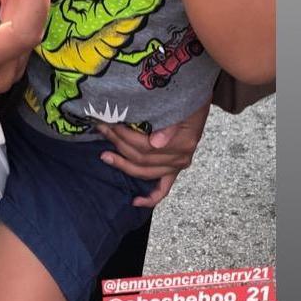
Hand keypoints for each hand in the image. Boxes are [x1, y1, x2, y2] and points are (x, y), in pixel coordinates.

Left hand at [95, 100, 211, 207]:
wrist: (198, 100)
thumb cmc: (188, 98)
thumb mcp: (183, 105)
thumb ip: (171, 125)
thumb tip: (156, 143)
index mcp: (182, 143)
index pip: (146, 146)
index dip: (124, 137)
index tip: (108, 123)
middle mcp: (181, 158)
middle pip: (142, 158)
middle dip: (119, 145)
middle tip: (102, 130)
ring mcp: (177, 166)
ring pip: (144, 172)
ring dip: (123, 164)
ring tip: (105, 154)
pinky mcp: (174, 170)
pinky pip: (163, 190)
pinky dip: (150, 199)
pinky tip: (134, 201)